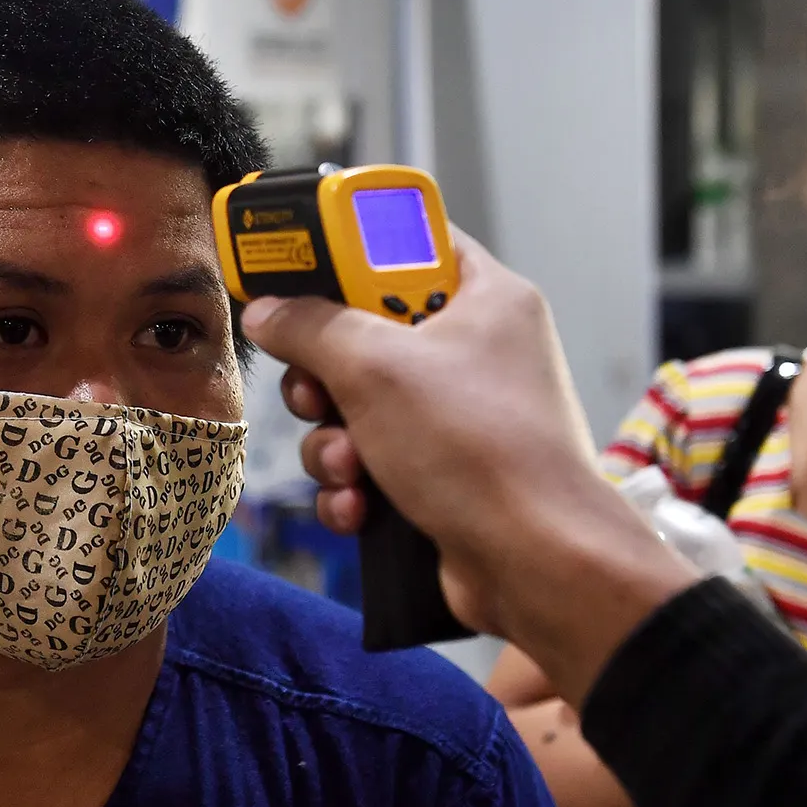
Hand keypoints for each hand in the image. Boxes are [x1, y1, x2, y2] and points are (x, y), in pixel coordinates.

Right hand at [241, 230, 696, 702]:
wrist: (538, 564)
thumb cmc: (476, 447)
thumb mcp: (374, 369)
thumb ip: (310, 327)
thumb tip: (268, 312)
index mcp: (486, 298)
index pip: (409, 243)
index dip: (348, 251)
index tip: (295, 269)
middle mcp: (479, 352)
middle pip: (368, 335)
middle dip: (325, 377)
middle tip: (316, 393)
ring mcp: (462, 420)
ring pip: (361, 409)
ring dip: (334, 442)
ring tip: (350, 467)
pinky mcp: (446, 478)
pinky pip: (376, 465)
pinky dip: (357, 487)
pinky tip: (359, 508)